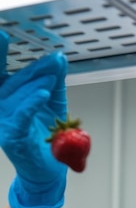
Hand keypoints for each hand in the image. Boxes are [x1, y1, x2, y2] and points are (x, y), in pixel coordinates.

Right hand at [0, 32, 68, 207]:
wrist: (47, 171)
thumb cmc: (46, 138)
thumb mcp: (53, 103)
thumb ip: (54, 80)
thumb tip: (58, 57)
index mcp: (5, 95)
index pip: (1, 69)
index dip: (5, 53)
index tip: (10, 36)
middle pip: (11, 80)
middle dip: (31, 69)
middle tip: (50, 59)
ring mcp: (3, 122)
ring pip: (17, 95)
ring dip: (37, 84)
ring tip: (52, 78)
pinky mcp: (12, 136)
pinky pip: (21, 115)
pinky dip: (32, 103)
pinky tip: (44, 94)